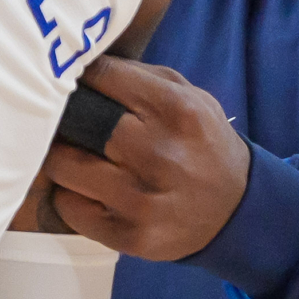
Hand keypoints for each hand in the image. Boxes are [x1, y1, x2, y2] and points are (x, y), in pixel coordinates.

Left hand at [39, 57, 249, 260]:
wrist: (237, 211)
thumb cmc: (202, 144)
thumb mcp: (190, 97)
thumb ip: (139, 76)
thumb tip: (82, 64)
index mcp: (177, 110)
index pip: (101, 76)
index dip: (82, 77)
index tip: (74, 82)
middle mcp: (158, 154)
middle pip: (75, 121)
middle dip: (66, 119)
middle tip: (66, 121)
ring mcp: (142, 199)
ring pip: (61, 166)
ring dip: (62, 158)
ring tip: (76, 156)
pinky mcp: (129, 235)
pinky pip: (67, 207)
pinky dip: (70, 196)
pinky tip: (88, 191)